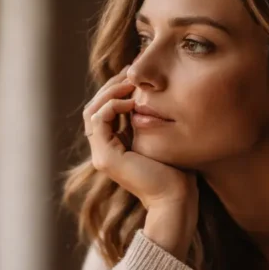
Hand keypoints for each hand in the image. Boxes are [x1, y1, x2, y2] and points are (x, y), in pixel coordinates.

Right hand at [83, 67, 197, 260]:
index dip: (114, 90)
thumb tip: (152, 96)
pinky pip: (99, 120)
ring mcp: (101, 155)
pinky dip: (112, 106)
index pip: (102, 111)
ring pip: (92, 111)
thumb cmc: (176, 171)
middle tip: (129, 71)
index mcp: (114, 148)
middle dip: (110, 86)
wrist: (176, 198)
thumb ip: (149, 121)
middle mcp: (103, 151)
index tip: (133, 75)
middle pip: (93, 108)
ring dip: (110, 93)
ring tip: (130, 83)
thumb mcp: (160, 138)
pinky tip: (131, 102)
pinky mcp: (106, 158)